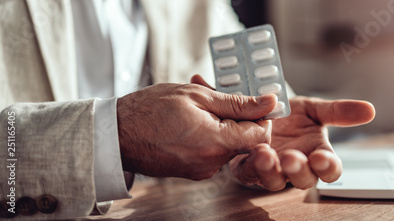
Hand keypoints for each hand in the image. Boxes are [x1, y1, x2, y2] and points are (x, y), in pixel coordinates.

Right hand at [116, 83, 276, 179]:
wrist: (115, 135)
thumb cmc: (150, 110)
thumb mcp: (197, 96)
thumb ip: (238, 102)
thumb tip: (269, 102)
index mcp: (216, 143)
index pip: (262, 135)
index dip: (262, 116)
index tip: (252, 101)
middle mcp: (212, 163)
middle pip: (245, 140)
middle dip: (237, 116)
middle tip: (215, 96)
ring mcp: (202, 170)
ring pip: (229, 144)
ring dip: (221, 123)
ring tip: (196, 106)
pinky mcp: (194, 171)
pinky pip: (213, 151)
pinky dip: (209, 134)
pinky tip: (190, 120)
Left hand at [231, 96, 374, 189]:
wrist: (262, 110)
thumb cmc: (291, 115)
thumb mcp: (315, 109)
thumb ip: (339, 111)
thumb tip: (369, 110)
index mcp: (317, 154)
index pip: (330, 169)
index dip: (328, 167)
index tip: (322, 157)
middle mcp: (297, 167)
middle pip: (304, 180)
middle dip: (299, 171)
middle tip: (293, 158)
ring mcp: (274, 169)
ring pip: (275, 181)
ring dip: (271, 171)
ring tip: (266, 155)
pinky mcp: (249, 168)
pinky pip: (250, 173)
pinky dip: (251, 165)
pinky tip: (252, 151)